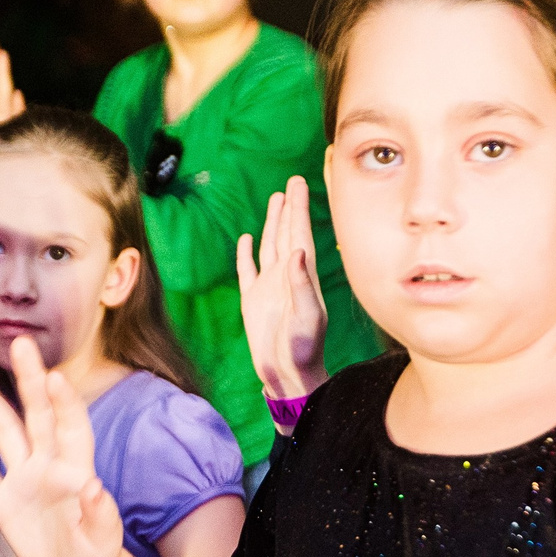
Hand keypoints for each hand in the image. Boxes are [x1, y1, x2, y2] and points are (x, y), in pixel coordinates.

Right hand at [0, 337, 126, 556]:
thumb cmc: (96, 555)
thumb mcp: (103, 541)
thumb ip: (99, 515)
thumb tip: (92, 487)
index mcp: (77, 468)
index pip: (72, 428)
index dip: (65, 403)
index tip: (55, 378)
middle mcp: (48, 465)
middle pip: (37, 415)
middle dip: (29, 381)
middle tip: (21, 345)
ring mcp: (22, 479)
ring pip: (4, 434)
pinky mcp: (1, 501)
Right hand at [236, 175, 328, 402]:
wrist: (288, 374)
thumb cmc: (304, 349)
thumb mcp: (308, 317)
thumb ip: (302, 285)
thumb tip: (298, 252)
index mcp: (302, 276)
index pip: (300, 234)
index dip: (299, 208)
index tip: (299, 183)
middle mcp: (286, 276)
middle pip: (287, 233)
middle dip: (289, 207)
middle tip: (292, 181)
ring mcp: (269, 286)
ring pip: (270, 246)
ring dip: (272, 223)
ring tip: (276, 199)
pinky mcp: (254, 300)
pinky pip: (249, 269)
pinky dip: (247, 252)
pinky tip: (248, 237)